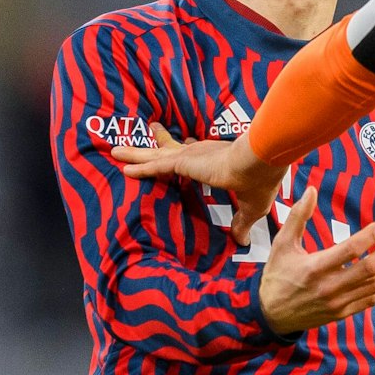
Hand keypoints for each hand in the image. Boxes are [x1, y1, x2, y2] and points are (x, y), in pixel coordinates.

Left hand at [111, 124, 285, 242]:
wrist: (258, 164)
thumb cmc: (260, 180)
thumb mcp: (251, 206)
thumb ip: (242, 222)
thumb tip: (242, 241)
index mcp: (215, 160)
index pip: (196, 153)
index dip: (187, 149)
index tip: (183, 143)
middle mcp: (199, 153)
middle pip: (170, 148)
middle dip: (157, 141)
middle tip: (146, 133)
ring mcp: (189, 156)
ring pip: (155, 155)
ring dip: (135, 154)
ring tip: (114, 150)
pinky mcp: (183, 162)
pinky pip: (154, 165)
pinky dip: (139, 168)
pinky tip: (123, 169)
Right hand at [256, 188, 374, 334]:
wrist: (271, 314)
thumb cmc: (278, 275)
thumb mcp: (282, 244)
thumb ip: (298, 216)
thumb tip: (311, 190)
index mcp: (315, 267)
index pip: (351, 250)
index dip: (370, 236)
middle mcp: (329, 287)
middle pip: (370, 269)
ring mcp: (338, 303)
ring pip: (374, 285)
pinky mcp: (342, 313)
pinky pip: (369, 300)